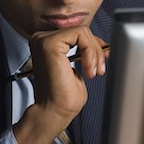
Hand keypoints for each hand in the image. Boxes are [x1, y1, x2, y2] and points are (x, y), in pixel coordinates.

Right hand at [13, 26, 108, 143]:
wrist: (54, 113)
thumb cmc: (64, 97)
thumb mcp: (77, 67)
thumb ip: (83, 51)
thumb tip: (101, 43)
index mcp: (47, 43)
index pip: (77, 33)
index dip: (94, 45)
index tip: (102, 59)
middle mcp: (42, 39)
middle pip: (80, 30)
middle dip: (96, 49)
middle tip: (98, 70)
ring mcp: (44, 40)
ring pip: (82, 31)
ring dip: (94, 52)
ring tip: (92, 71)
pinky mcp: (50, 43)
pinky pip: (80, 34)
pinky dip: (90, 50)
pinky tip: (87, 67)